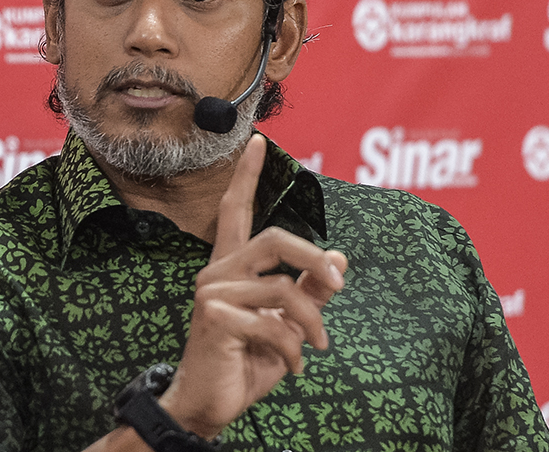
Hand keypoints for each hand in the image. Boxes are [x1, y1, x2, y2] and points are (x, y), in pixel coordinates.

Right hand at [158, 134, 347, 439]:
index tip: (259, 141)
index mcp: (231, 267)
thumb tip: (339, 258)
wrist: (208, 405)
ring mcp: (213, 292)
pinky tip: (295, 368)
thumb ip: (309, 290)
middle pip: (276, 239)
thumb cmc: (244, 362)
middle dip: (314, 260)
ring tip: (319, 347)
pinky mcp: (215, 316)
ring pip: (284, 289)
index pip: (235, 210)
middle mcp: (217, 271)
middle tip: (340, 286)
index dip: (247, 175)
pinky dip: (294, 349)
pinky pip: (274, 324)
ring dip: (312, 323)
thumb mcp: (287, 324)